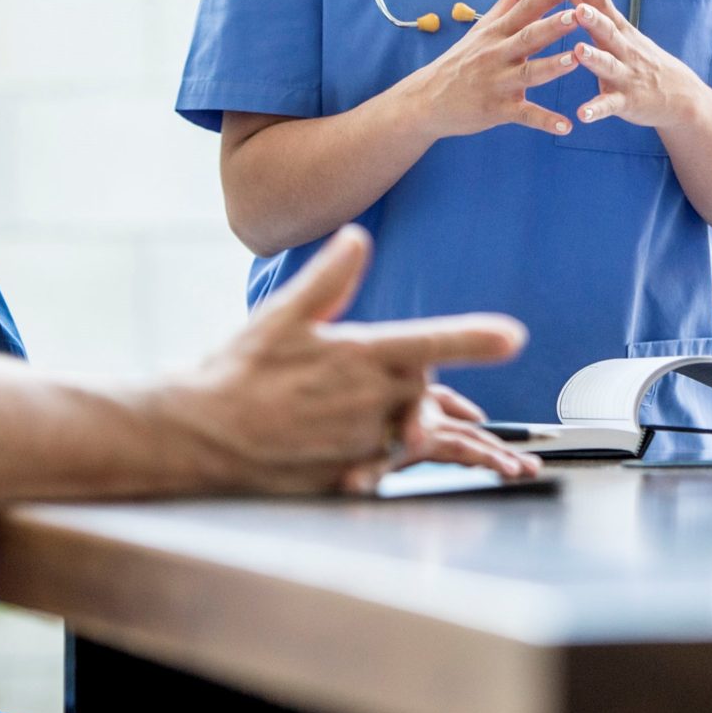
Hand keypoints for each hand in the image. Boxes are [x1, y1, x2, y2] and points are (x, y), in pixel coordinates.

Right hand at [180, 227, 527, 492]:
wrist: (197, 436)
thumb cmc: (238, 372)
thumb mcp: (281, 316)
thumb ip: (328, 279)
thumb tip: (358, 236)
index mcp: (358, 357)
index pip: (429, 343)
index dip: (474, 339)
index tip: (514, 337)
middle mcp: (368, 402)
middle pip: (423, 386)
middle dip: (412, 376)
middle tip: (359, 371)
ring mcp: (362, 443)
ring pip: (408, 426)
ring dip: (400, 417)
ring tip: (356, 411)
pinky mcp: (351, 476)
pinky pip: (386, 463)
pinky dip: (379, 452)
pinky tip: (345, 442)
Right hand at [403, 0, 587, 141]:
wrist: (426, 100)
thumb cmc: (461, 60)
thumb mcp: (484, 28)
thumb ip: (510, 1)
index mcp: (496, 32)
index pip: (525, 8)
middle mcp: (497, 54)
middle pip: (528, 37)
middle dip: (553, 25)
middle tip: (578, 14)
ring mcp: (497, 83)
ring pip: (528, 73)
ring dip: (552, 66)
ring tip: (576, 59)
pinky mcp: (497, 110)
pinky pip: (524, 115)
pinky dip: (545, 121)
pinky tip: (566, 125)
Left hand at [557, 0, 705, 133]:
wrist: (681, 96)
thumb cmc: (639, 56)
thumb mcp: (618, 28)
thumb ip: (587, 0)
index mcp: (619, 30)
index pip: (603, 4)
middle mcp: (624, 49)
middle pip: (608, 31)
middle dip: (593, 19)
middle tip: (578, 8)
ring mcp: (627, 76)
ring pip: (609, 66)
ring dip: (595, 59)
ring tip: (579, 51)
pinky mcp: (627, 102)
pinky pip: (609, 106)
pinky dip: (596, 110)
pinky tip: (582, 115)